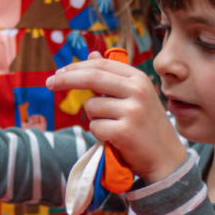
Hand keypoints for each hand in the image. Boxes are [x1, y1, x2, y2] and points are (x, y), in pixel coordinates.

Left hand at [46, 52, 186, 183]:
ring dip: (93, 118)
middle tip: (49, 82)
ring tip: (111, 126)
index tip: (58, 72)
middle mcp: (137, 91)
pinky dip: (98, 133)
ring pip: (91, 107)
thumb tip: (92, 55)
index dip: (76, 67)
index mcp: (139, 78)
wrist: (166, 159)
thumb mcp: (136, 96)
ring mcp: (132, 111)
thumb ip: (113, 76)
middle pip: (91, 78)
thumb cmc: (147, 126)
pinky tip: (114, 138)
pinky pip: (94, 127)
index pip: (100, 66)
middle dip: (65, 79)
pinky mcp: (124, 132)